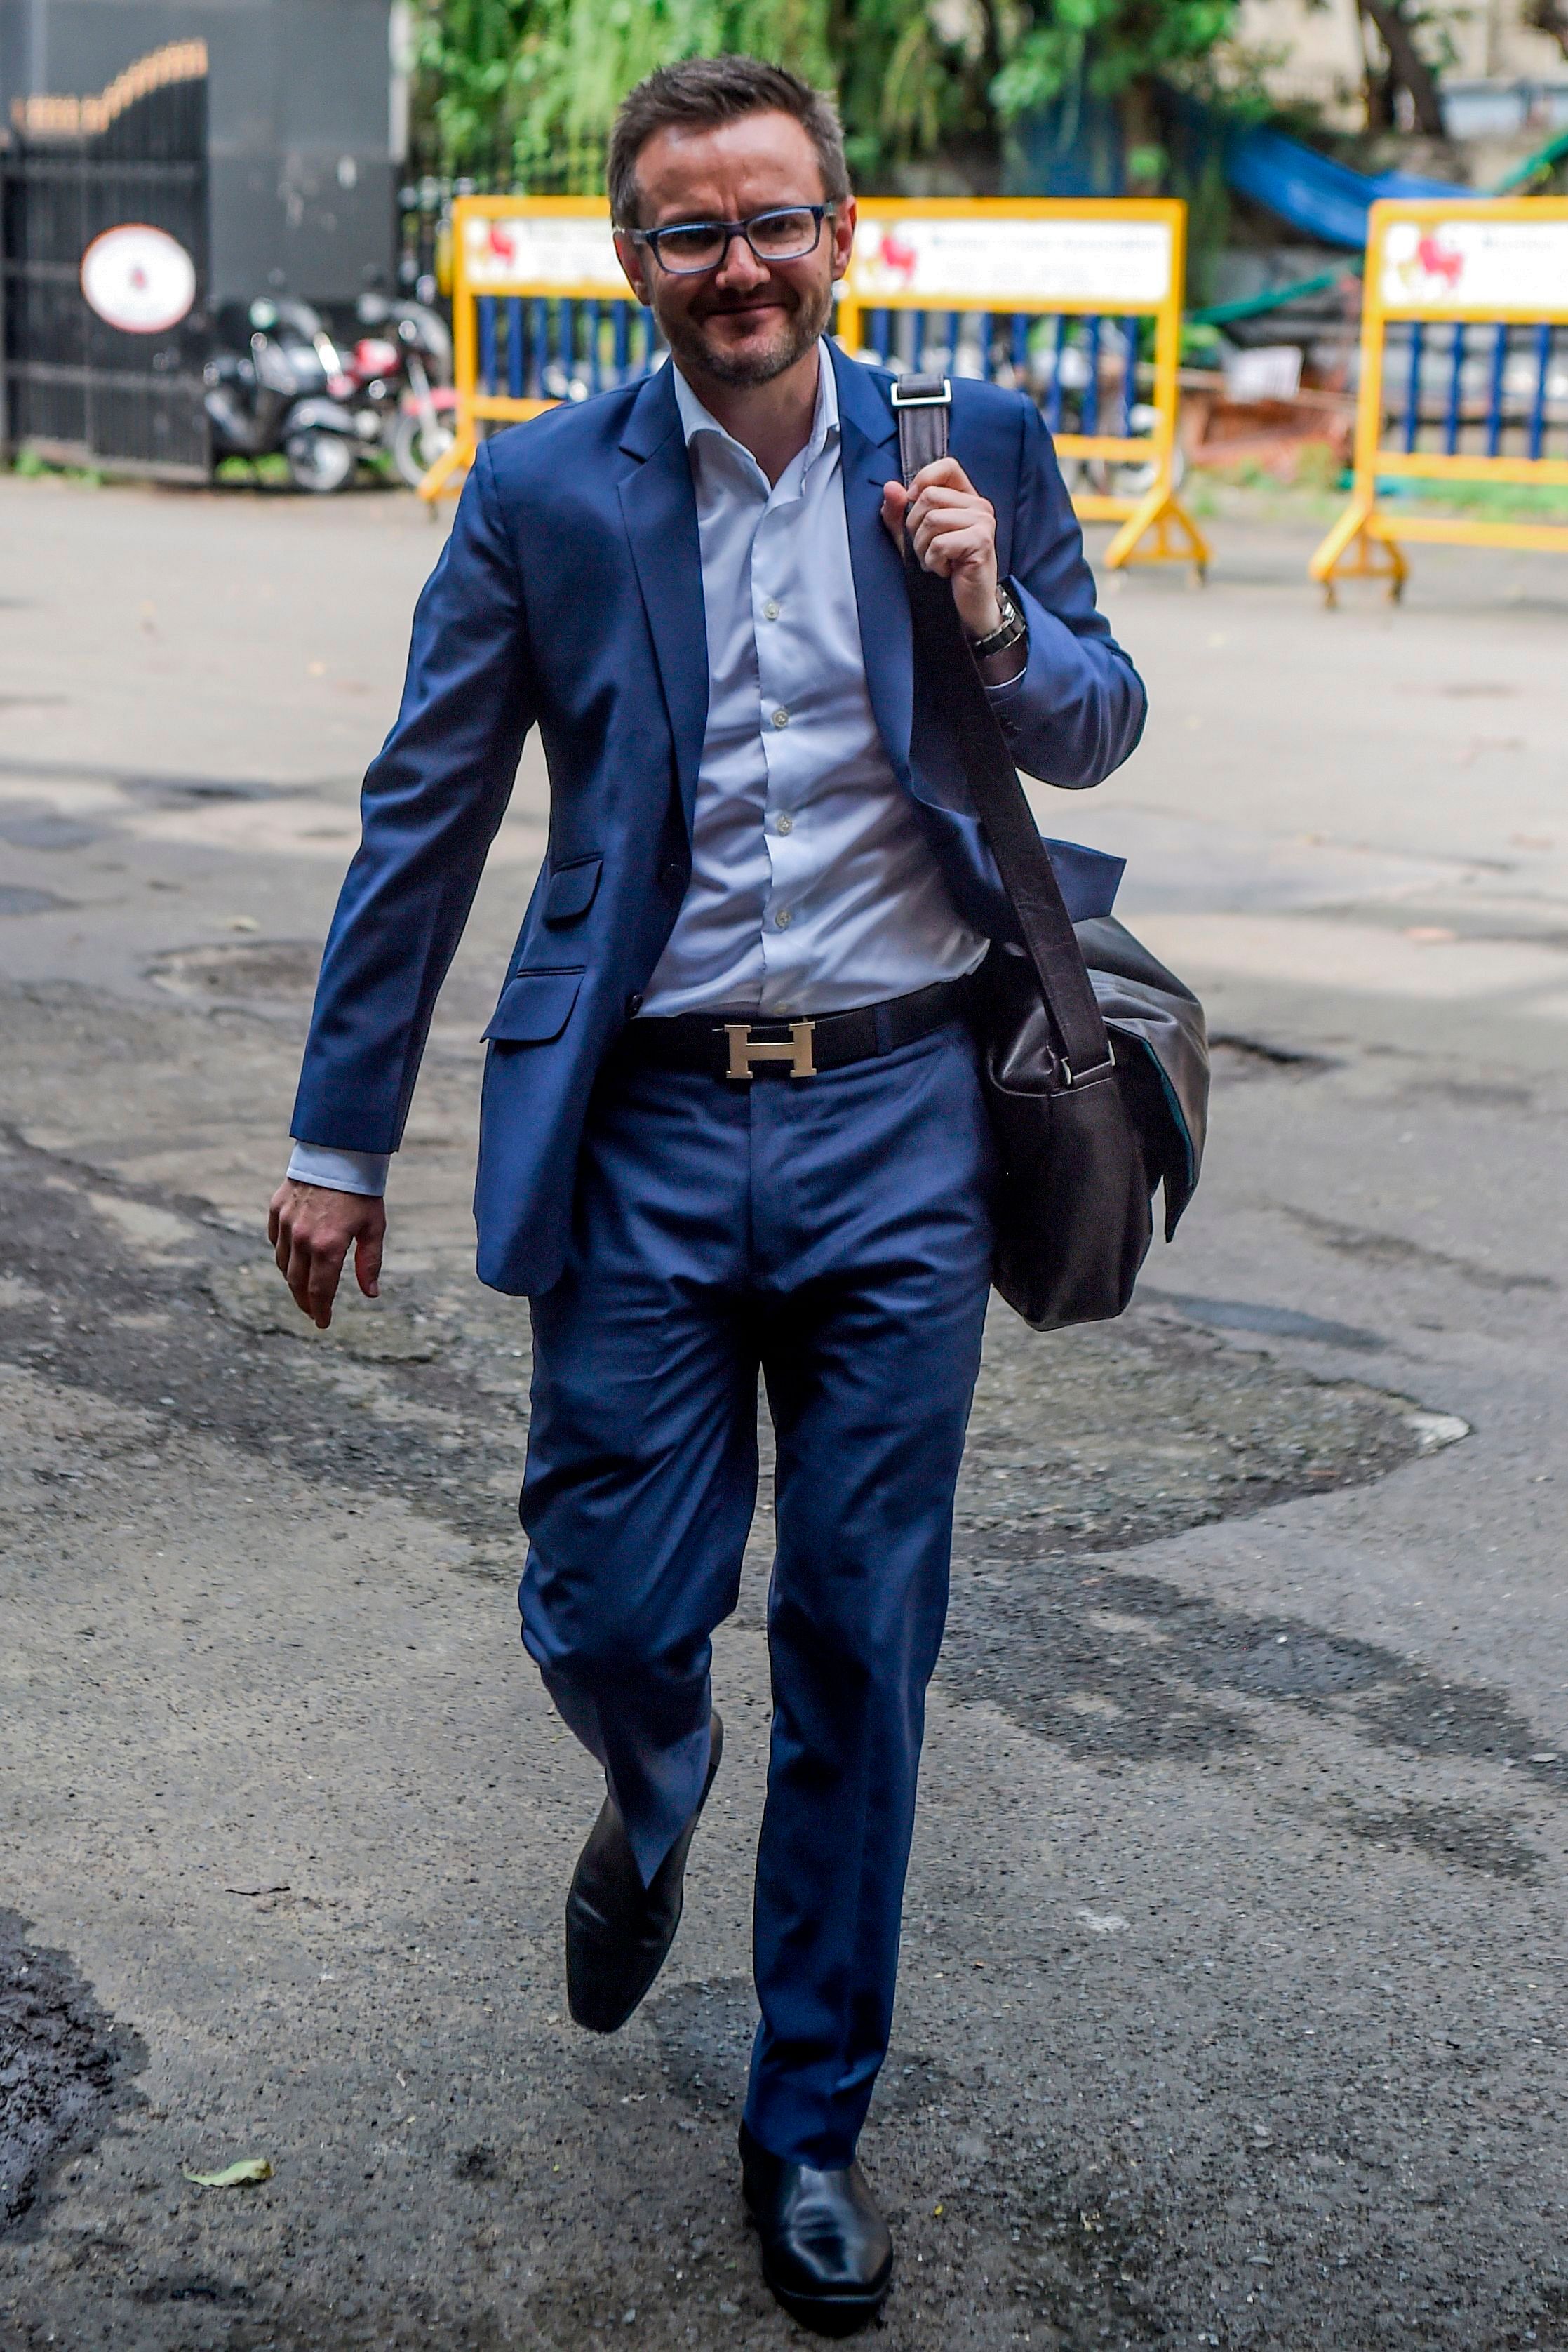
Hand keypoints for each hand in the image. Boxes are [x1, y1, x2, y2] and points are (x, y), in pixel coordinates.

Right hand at [267, 1178, 384, 1330]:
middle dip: (305, 1302)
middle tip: (313, 1312)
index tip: (323, 1323)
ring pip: (283, 1263)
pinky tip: (293, 1258)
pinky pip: (275, 1240)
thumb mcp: (374, 1228)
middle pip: (297, 1283)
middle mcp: (302, 1239)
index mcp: (328, 1246)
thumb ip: (370, 1262)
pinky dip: (283, 1253)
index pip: (319, 1290)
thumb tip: (371, 1294)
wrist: (338, 1152)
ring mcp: (286, 1223)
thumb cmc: (361, 1191)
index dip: (321, 1310)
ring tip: (304, 1288)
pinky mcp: (277, 1209)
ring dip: (293, 1280)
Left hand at [881, 457, 1001, 639]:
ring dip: (923, 548)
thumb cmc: (944, 568)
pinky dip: (933, 562)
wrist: (968, 604)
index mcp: (966, 497)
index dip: (923, 481)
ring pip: (932, 520)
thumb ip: (898, 513)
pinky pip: (940, 543)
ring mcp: (983, 522)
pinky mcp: (981, 542)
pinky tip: (944, 570)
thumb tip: (890, 487)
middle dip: (915, 528)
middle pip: (929, 497)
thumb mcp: (913, 538)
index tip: (914, 507)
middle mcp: (979, 505)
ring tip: (935, 561)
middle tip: (926, 549)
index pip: (946, 466)